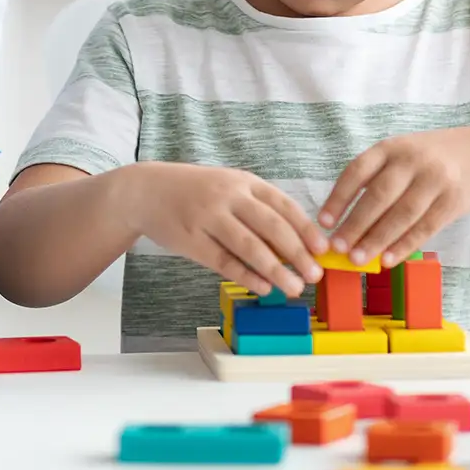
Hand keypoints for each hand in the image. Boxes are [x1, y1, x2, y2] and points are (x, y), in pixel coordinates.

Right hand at [117, 163, 325, 297]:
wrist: (145, 191)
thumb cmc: (196, 192)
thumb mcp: (229, 187)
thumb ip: (258, 209)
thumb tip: (295, 244)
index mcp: (243, 181)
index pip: (283, 205)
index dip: (306, 229)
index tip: (323, 250)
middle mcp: (228, 196)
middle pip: (271, 227)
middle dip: (298, 253)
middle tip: (315, 275)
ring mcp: (208, 218)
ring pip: (249, 247)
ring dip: (276, 271)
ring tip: (294, 288)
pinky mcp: (192, 240)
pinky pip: (225, 262)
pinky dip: (247, 276)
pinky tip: (263, 288)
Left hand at [318, 127, 469, 266]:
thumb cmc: (426, 160)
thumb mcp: (398, 155)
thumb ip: (374, 179)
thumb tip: (341, 219)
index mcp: (389, 148)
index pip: (357, 171)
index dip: (338, 197)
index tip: (323, 222)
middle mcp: (411, 160)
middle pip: (379, 195)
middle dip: (356, 224)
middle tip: (338, 247)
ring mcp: (435, 179)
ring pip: (402, 214)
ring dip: (378, 239)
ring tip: (358, 259)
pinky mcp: (453, 200)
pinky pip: (425, 227)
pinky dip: (404, 245)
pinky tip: (388, 259)